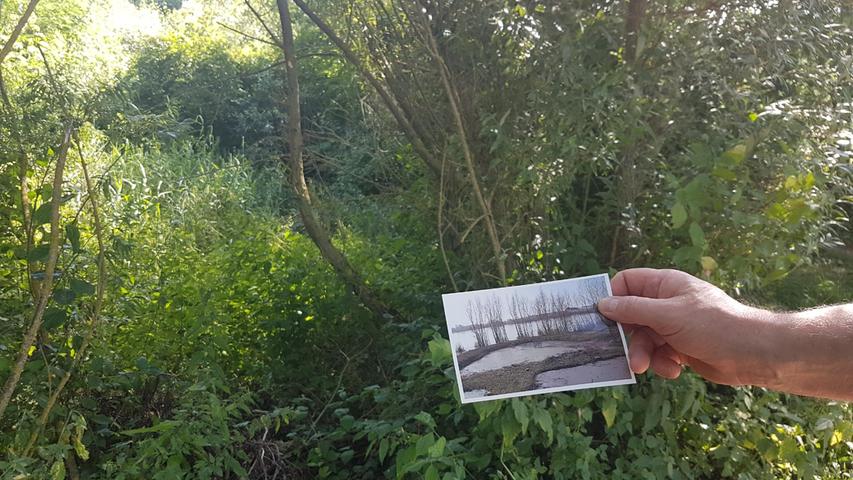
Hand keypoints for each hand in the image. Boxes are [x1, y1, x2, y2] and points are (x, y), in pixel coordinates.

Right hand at [597, 268, 778, 387]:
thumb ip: (633, 310)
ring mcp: (674, 326)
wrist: (752, 353)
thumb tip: (602, 304)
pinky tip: (675, 369)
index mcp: (665, 285)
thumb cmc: (712, 325)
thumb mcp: (667, 315)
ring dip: (644, 354)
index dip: (613, 298)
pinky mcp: (681, 348)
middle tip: (624, 351)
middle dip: (629, 336)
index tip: (602, 318)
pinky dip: (663, 363)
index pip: (628, 283)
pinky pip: (659, 354)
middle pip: (632, 316)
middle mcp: (667, 303)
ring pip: (644, 339)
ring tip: (649, 367)